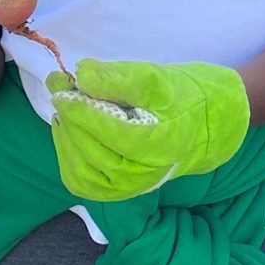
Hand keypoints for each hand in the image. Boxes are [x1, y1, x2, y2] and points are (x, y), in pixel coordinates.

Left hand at [47, 58, 248, 202]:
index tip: (61, 86)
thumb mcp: (158, 79)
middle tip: (59, 87)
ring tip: (63, 108)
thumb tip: (81, 73)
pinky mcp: (116, 192)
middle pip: (92, 150)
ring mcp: (128, 188)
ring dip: (65, 137)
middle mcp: (143, 174)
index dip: (82, 109)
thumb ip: (120, 77)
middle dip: (70, 117)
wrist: (205, 126)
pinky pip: (81, 181)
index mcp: (160, 145)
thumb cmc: (184, 98)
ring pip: (81, 169)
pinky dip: (67, 157)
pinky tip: (66, 132)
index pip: (111, 131)